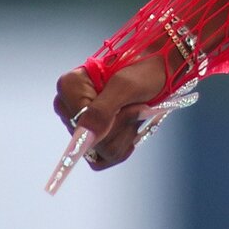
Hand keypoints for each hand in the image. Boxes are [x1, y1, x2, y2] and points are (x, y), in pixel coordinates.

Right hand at [51, 54, 167, 172]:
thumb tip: (83, 138)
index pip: (82, 127)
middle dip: (122, 127)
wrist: (160, 71)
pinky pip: (105, 158)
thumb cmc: (145, 71)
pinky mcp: (92, 138)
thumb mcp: (127, 87)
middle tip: (135, 104)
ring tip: (134, 110)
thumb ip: (102, 111)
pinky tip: (132, 125)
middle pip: (91, 143)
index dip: (112, 122)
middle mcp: (68, 107)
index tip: (128, 104)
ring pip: (101, 152)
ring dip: (127, 132)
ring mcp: (79, 124)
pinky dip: (126, 144)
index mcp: (68, 87)